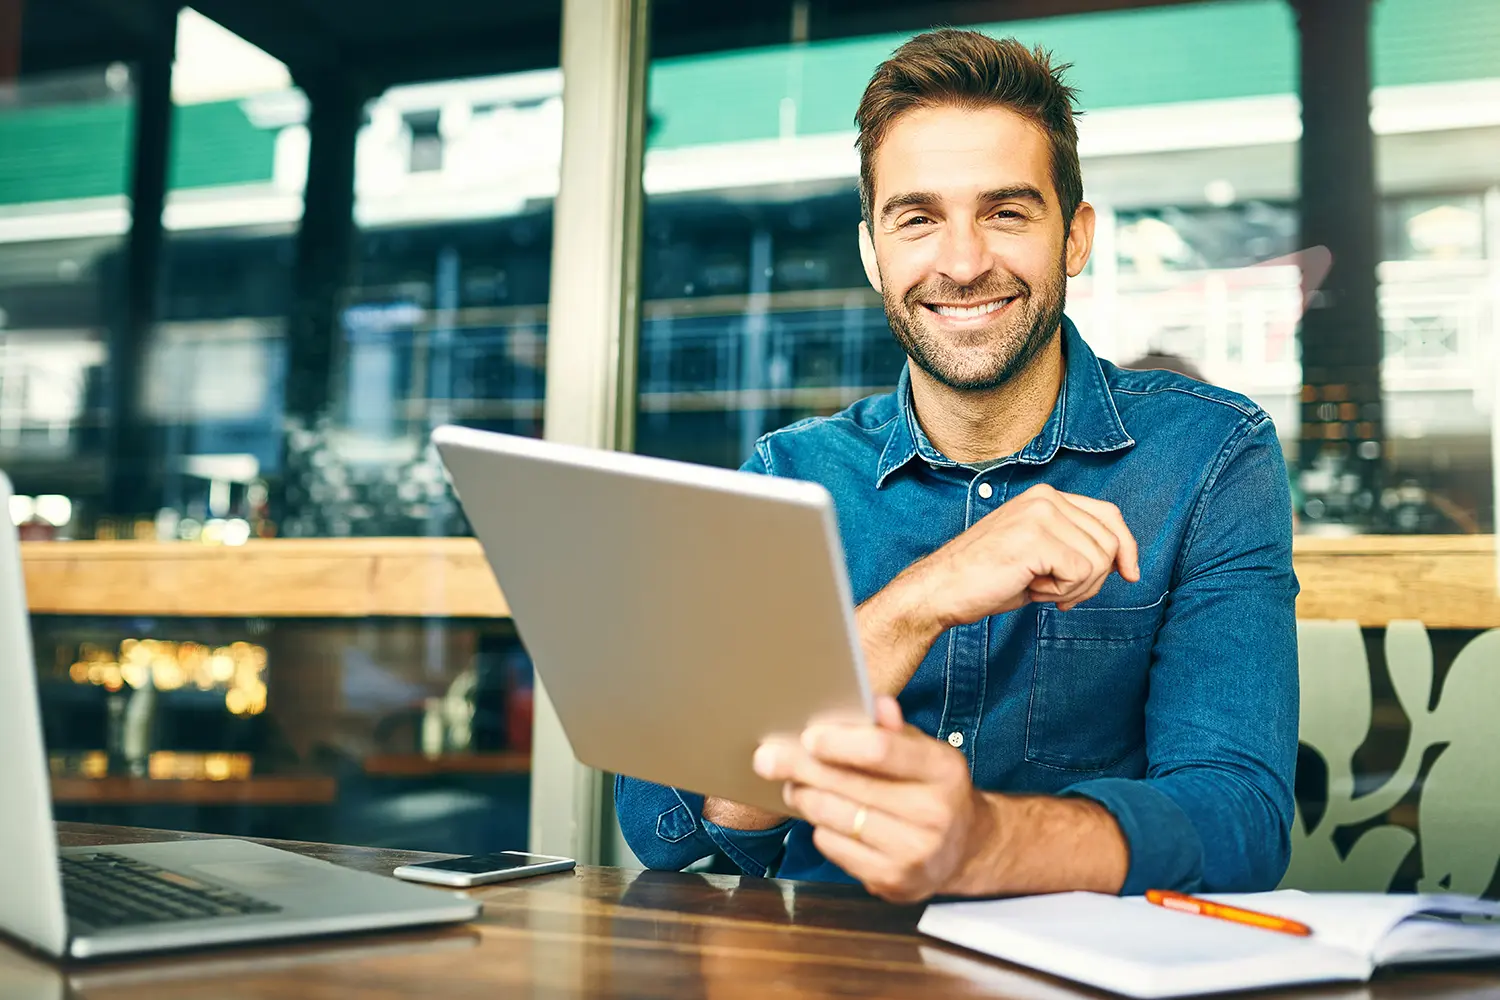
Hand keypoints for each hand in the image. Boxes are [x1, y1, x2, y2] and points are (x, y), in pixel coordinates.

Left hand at [752, 696, 992, 902]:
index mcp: (943, 770)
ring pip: (834, 817)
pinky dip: (821, 828)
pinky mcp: (893, 882)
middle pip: (849, 784)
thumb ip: (895, 730)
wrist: (964, 849)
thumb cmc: (931, 788)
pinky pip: (834, 847)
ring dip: (806, 797)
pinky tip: (824, 817)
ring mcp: (914, 853)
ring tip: (795, 785)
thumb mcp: (925, 752)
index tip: (807, 736)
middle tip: (768, 758)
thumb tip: (875, 704)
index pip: (880, 750)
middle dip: (802, 768)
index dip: (838, 742)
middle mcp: (934, 813)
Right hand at [899, 484, 1138, 628]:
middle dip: (1092, 580)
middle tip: (1055, 593)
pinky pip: (1081, 573)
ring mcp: (1041, 515)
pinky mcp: (1037, 538)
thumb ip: (1073, 545)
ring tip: (1039, 589)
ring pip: (1099, 560)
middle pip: (1110, 541)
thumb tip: (1122, 561)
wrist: (941, 589)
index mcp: (1045, 496)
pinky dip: (1062, 593)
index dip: (1127, 547)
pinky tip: (1032, 590)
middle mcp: (1046, 498)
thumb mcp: (1038, 554)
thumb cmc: (985, 578)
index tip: (1130, 574)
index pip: (1108, 514)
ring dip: (1076, 588)